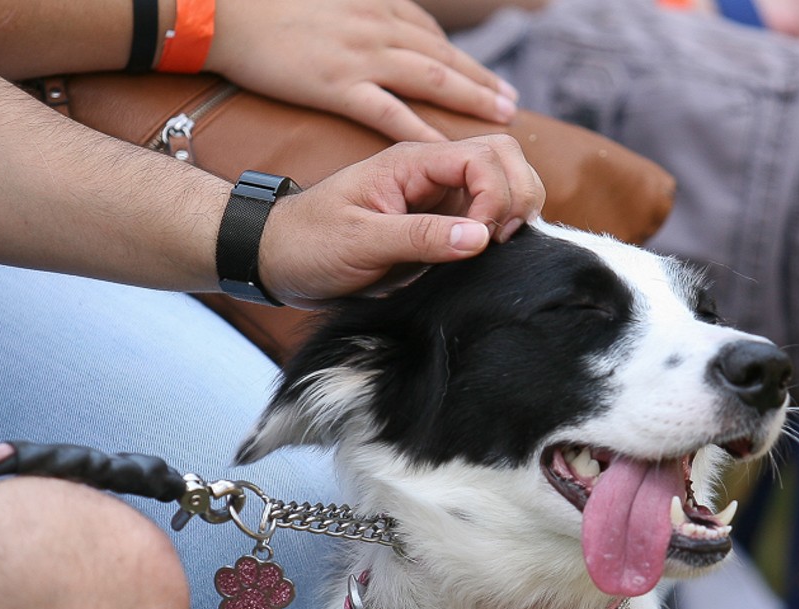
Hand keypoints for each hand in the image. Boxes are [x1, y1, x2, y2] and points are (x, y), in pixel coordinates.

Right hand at [206, 0, 519, 143]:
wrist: (226, 12)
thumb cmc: (266, 11)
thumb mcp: (325, 6)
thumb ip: (355, 19)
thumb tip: (371, 36)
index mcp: (373, 7)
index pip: (429, 34)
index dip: (460, 58)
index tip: (483, 78)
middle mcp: (376, 26)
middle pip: (443, 55)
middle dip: (480, 78)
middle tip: (510, 102)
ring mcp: (360, 55)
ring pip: (431, 78)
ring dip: (470, 97)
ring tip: (499, 118)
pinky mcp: (338, 83)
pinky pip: (391, 110)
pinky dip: (423, 127)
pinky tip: (446, 145)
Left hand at [257, 135, 544, 306]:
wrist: (280, 262)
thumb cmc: (309, 244)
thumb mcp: (360, 242)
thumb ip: (420, 238)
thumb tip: (480, 237)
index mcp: (411, 163)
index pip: (483, 156)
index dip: (496, 195)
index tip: (482, 239)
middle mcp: (432, 173)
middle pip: (505, 157)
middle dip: (518, 194)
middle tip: (501, 241)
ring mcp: (439, 198)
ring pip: (504, 184)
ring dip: (514, 212)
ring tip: (497, 249)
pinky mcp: (440, 224)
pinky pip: (488, 216)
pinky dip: (501, 231)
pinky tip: (489, 257)